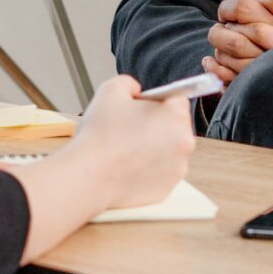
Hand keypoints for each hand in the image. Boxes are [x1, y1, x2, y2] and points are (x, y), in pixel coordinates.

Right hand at [71, 74, 197, 209]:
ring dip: (154, 148)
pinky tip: (127, 167)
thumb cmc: (100, 134)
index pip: (177, 98)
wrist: (88, 175)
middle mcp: (184, 144)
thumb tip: (136, 89)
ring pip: (169, 151)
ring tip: (126, 150)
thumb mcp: (110, 90)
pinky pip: (160, 173)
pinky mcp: (166, 190)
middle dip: (157, 124)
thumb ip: (130, 83)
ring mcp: (177, 169)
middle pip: (175, 126)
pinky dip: (148, 169)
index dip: (157, 99)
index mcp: (176, 116)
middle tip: (129, 128)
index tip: (140, 107)